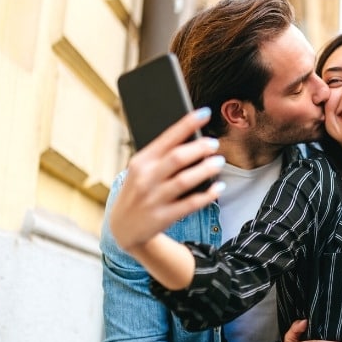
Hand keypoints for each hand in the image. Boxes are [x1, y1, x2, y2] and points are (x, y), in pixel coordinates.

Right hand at [110, 108, 224, 251]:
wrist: (122, 228)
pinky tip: (218, 188)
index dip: (187, 124)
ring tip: (219, 162)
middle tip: (214, 144)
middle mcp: (146, 178)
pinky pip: (190, 204)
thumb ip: (162, 156)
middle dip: (199, 148)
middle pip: (177, 158)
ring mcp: (154, 198)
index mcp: (141, 161)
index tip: (204, 113)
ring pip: (185, 180)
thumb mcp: (141, 170)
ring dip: (206, 169)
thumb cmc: (138, 191)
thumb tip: (193, 139)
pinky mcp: (163, 216)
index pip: (167, 138)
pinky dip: (207, 195)